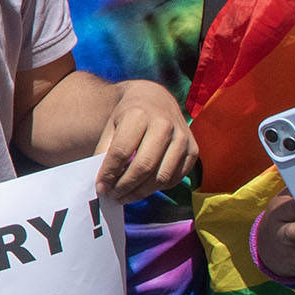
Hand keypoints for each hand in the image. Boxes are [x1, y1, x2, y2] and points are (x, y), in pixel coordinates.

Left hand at [95, 79, 198, 200]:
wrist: (156, 98)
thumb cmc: (129, 114)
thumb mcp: (111, 125)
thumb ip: (105, 151)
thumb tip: (103, 184)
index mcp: (140, 114)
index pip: (121, 152)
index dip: (109, 173)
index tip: (100, 187)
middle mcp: (165, 125)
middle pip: (143, 167)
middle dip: (125, 186)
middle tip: (112, 196)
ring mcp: (182, 138)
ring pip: (161, 177)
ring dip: (140, 192)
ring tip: (124, 196)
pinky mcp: (193, 150)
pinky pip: (175, 178)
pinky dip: (158, 188)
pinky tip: (143, 188)